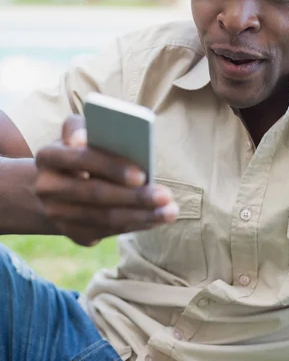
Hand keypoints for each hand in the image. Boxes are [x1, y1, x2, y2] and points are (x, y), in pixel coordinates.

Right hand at [35, 114, 178, 245]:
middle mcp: (47, 188)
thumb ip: (89, 127)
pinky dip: (134, 225)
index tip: (142, 175)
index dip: (111, 167)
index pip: (81, 159)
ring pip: (103, 218)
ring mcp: (57, 215)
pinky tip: (156, 219)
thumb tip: (97, 136)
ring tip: (169, 211)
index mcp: (49, 156)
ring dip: (141, 216)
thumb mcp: (81, 132)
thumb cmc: (81, 149)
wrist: (56, 183)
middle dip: (134, 197)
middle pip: (95, 194)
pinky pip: (107, 232)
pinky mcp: (71, 233)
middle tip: (165, 196)